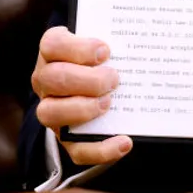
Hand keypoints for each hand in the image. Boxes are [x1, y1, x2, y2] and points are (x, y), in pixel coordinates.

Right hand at [31, 26, 131, 165]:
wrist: (100, 84)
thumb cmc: (104, 59)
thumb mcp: (106, 45)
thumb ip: (118, 41)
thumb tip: (146, 42)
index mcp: (53, 52)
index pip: (52, 45)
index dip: (77, 49)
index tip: (105, 52)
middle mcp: (46, 81)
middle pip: (52, 78)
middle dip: (87, 80)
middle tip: (114, 79)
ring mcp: (52, 110)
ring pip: (49, 113)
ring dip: (83, 109)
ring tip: (109, 103)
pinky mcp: (66, 138)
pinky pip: (76, 150)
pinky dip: (101, 149)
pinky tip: (124, 141)